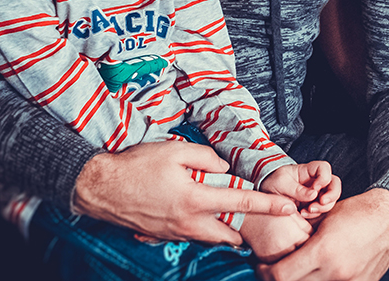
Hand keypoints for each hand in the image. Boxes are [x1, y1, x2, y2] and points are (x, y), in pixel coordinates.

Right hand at [71, 142, 295, 244]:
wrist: (100, 188)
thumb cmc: (135, 166)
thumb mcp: (173, 150)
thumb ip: (205, 157)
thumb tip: (223, 168)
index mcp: (195, 199)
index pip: (241, 204)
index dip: (268, 206)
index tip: (288, 208)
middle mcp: (188, 222)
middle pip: (229, 235)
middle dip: (244, 230)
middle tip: (253, 216)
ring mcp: (175, 232)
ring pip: (210, 237)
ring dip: (222, 230)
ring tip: (224, 213)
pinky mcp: (163, 235)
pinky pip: (191, 235)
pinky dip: (201, 228)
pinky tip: (195, 211)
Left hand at [255, 188, 388, 280]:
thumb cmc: (355, 213)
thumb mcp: (322, 220)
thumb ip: (300, 240)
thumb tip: (277, 254)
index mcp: (323, 250)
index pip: (281, 275)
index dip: (266, 273)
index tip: (262, 268)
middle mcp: (335, 271)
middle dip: (279, 279)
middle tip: (275, 271)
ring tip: (298, 271)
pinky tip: (319, 273)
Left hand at [261, 161, 341, 218]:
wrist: (264, 195)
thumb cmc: (272, 183)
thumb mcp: (281, 183)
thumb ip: (297, 189)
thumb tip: (314, 195)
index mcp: (308, 171)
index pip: (324, 168)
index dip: (324, 177)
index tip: (315, 188)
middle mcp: (315, 182)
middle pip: (334, 184)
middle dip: (331, 195)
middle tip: (320, 203)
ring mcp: (316, 194)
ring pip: (330, 199)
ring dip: (322, 207)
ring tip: (306, 211)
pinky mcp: (313, 205)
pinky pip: (321, 210)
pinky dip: (315, 214)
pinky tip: (303, 214)